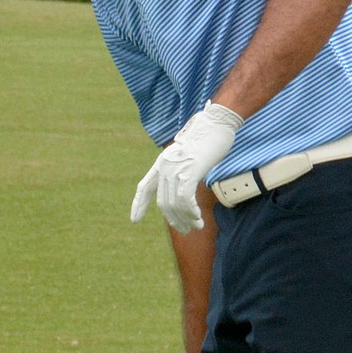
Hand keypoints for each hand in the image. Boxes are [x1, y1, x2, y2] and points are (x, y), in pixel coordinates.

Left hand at [131, 100, 242, 232]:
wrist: (217, 122)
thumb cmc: (208, 137)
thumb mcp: (188, 155)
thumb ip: (181, 169)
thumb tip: (183, 186)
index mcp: (161, 162)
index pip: (145, 187)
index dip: (139, 204)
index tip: (134, 220)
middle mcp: (165, 167)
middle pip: (163, 202)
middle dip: (173, 220)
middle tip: (185, 230)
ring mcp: (176, 169)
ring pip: (174, 204)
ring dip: (185, 220)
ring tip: (196, 227)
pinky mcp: (189, 172)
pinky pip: (185, 200)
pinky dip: (191, 213)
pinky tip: (197, 218)